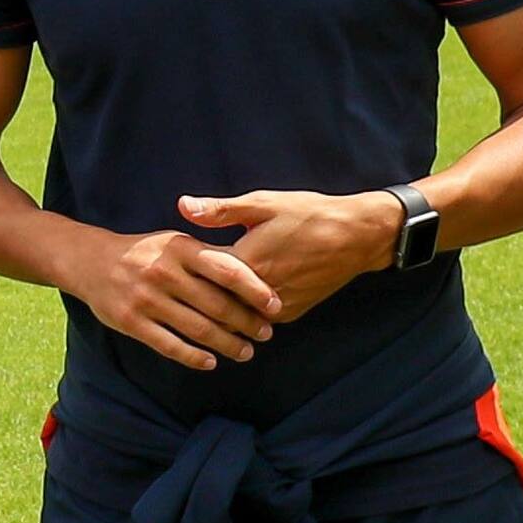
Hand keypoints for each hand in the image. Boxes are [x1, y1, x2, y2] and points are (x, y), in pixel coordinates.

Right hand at [65, 226, 280, 368]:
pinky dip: (194, 357)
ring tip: (245, 352)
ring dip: (227, 344)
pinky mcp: (131, 322)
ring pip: (197, 329)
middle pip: (217, 304)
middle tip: (266, 334)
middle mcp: (164, 273)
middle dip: (247, 323)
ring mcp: (146, 299)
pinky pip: (170, 346)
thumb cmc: (145, 253)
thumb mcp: (175, 242)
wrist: (91, 261)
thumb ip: (208, 256)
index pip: (228, 271)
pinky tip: (211, 362)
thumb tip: (254, 274)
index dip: (256, 290)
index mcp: (180, 249)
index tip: (276, 306)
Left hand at [177, 187, 407, 320]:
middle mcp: (261, 292)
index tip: (166, 271)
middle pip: (215, 304)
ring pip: (237, 316)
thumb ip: (221, 210)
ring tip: (194, 306)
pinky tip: (229, 307)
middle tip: (172, 297)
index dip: (183, 275)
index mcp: (248, 263)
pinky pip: (258, 319)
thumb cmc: (309, 214)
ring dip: (219, 311)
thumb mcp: (263, 204)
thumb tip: (183, 206)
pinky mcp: (291, 313)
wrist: (357, 237)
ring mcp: (278, 307)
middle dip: (194, 299)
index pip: (202, 278)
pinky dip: (243, 314)